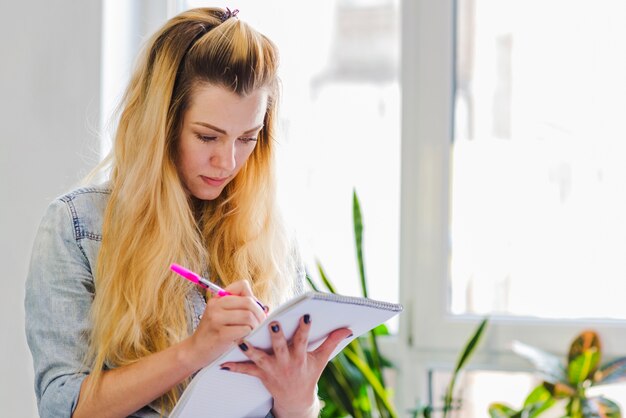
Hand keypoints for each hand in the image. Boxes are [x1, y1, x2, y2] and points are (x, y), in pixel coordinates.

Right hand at [186, 280, 266, 369]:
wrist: (195, 351)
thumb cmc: (214, 333)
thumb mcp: (222, 315)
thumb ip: (240, 308)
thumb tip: (265, 308)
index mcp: (218, 299)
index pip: (242, 286)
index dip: (253, 298)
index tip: (254, 310)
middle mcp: (215, 306)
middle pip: (249, 302)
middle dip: (259, 314)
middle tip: (261, 323)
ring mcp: (216, 319)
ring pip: (248, 316)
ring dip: (256, 326)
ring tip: (254, 332)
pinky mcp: (220, 334)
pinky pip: (244, 330)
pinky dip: (249, 335)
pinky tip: (246, 339)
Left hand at [220, 314, 351, 417]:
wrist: (295, 400)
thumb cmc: (308, 374)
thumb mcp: (321, 359)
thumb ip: (331, 342)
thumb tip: (348, 328)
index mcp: (301, 357)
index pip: (304, 340)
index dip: (305, 329)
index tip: (306, 316)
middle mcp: (286, 363)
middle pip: (280, 348)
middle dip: (277, 336)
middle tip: (273, 323)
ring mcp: (272, 369)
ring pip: (259, 358)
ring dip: (250, 350)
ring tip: (241, 341)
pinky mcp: (261, 375)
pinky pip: (246, 371)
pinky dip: (234, 367)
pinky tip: (222, 363)